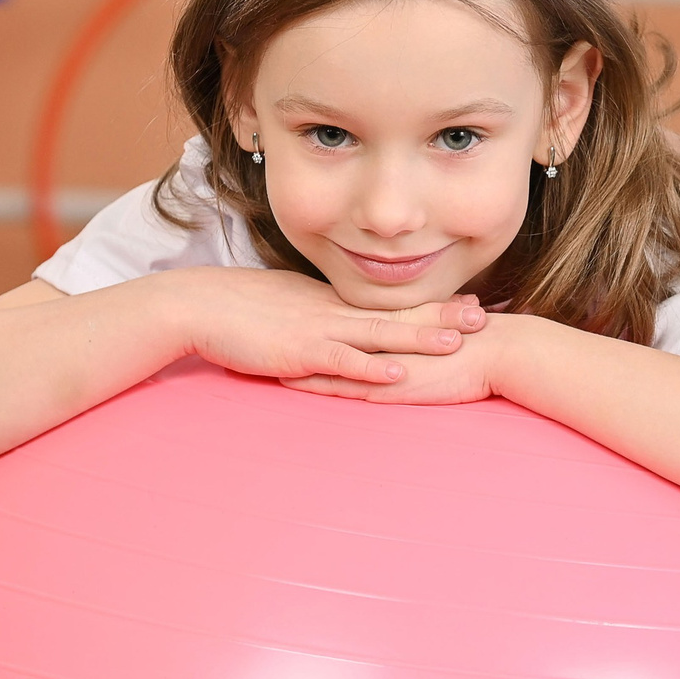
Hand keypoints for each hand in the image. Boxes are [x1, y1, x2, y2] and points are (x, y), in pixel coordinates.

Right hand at [170, 268, 483, 386]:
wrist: (195, 306)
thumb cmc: (236, 311)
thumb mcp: (288, 308)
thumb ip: (317, 318)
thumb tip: (340, 331)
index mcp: (333, 304)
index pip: (392, 304)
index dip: (433, 305)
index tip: (470, 303)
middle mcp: (333, 312)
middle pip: (398, 314)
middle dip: (442, 317)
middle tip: (485, 317)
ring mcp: (318, 331)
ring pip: (378, 335)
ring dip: (419, 339)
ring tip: (459, 343)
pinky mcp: (298, 352)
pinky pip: (341, 361)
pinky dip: (371, 368)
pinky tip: (398, 375)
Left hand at [281, 311, 530, 404]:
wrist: (503, 351)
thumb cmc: (484, 345)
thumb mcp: (449, 333)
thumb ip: (430, 332)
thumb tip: (423, 334)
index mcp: (395, 327)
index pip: (348, 319)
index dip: (316, 315)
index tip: (288, 310)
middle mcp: (383, 339)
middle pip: (328, 332)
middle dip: (293, 330)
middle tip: (258, 325)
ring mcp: (385, 361)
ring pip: (328, 358)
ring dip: (295, 357)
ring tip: (259, 354)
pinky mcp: (392, 384)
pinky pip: (346, 383)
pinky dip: (316, 381)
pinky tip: (291, 380)